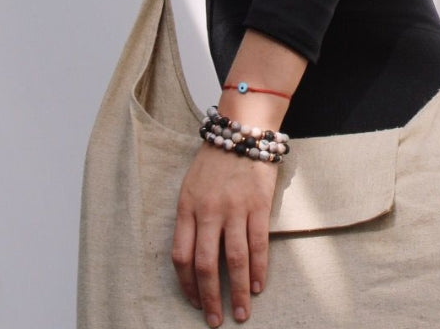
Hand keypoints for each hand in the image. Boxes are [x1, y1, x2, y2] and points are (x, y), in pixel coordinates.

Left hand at [172, 141, 278, 326]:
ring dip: (238, 291)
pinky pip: (258, 243)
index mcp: (187, 207)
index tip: (194, 302)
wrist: (242, 130)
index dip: (187, 285)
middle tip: (215, 321)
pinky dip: (259, 268)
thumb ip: (190, 218)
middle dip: (210, 298)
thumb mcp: (191, 186)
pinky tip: (259, 285)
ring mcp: (234, 208)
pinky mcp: (258, 204)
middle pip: (205, 264)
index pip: (180, 256)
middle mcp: (208, 211)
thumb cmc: (214, 160)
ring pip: (234, 259)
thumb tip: (193, 258)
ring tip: (243, 313)